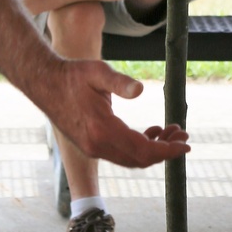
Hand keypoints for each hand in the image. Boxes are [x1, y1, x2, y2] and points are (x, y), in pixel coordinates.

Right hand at [45, 57, 189, 169]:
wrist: (45, 83)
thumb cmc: (72, 75)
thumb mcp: (97, 72)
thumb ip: (119, 83)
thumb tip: (140, 90)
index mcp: (102, 131)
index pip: (143, 150)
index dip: (168, 150)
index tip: (186, 145)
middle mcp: (97, 146)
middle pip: (140, 159)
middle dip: (165, 150)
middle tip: (183, 135)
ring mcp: (93, 148)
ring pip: (131, 158)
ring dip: (154, 149)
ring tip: (171, 131)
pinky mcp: (91, 145)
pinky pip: (121, 153)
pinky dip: (139, 147)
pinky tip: (151, 131)